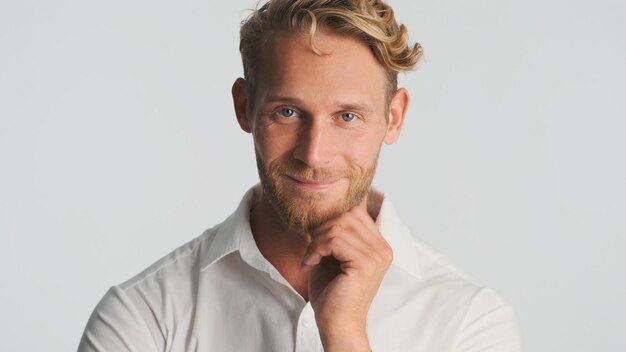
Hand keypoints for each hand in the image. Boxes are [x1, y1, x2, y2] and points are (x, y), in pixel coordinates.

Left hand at [301, 200, 392, 350]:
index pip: (357, 209)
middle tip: (312, 249)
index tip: (316, 235)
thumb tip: (323, 205)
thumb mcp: (332, 254)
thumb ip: (334, 231)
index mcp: (378, 244)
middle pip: (347, 213)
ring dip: (316, 241)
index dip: (332, 215)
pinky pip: (334, 241)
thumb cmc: (332, 292)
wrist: (337, 325)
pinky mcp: (365, 264)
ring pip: (338, 226)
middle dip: (322, 228)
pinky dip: (316, 250)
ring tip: (311, 258)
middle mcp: (383, 248)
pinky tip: (310, 264)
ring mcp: (377, 255)